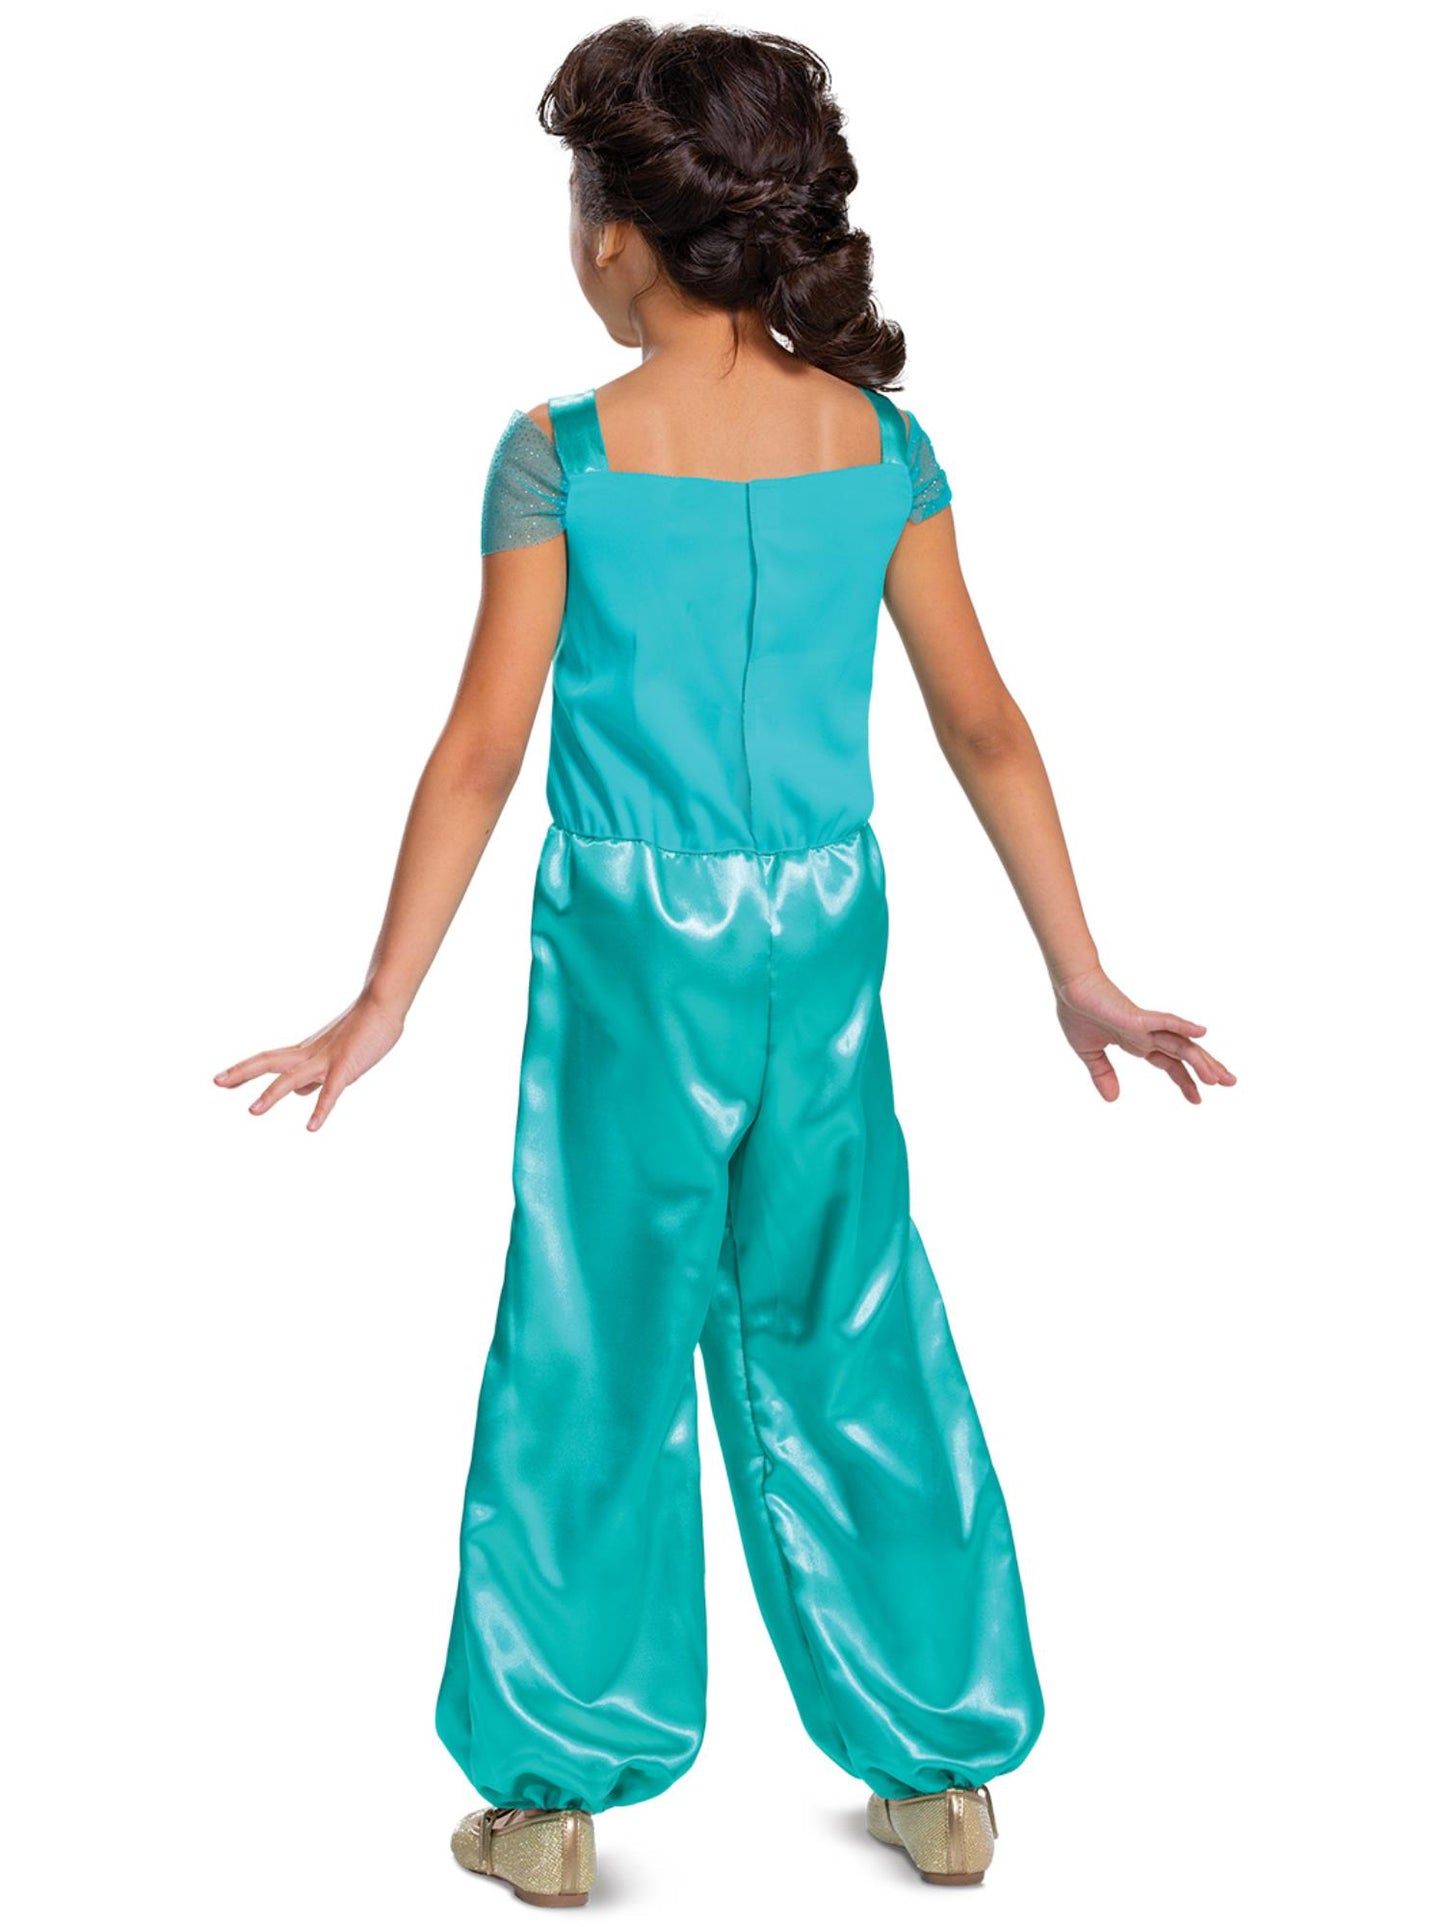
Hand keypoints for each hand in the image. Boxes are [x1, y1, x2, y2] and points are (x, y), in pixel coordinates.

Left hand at [213, 990, 405, 1130]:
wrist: (383, 1003)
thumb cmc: (364, 1027)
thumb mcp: (336, 1055)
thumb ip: (316, 1076)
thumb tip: (299, 1093)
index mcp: (307, 1050)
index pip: (268, 1059)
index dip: (244, 1069)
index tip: (221, 1079)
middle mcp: (310, 1054)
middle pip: (269, 1062)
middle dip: (242, 1072)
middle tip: (216, 1082)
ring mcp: (327, 1060)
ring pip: (291, 1078)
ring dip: (270, 1094)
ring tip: (252, 1111)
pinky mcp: (346, 1067)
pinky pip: (330, 1091)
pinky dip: (320, 1109)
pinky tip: (311, 1128)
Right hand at [1053, 965, 1235, 1103]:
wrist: (1068, 988)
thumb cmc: (1078, 1011)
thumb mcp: (1090, 1053)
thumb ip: (1103, 1074)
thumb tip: (1113, 1099)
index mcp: (1137, 1042)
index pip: (1170, 1064)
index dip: (1184, 1081)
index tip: (1197, 1100)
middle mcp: (1147, 1035)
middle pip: (1184, 1054)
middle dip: (1207, 1070)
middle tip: (1231, 1083)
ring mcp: (1144, 1025)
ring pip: (1180, 1044)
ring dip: (1201, 1060)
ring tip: (1219, 1078)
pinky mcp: (1137, 1016)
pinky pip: (1164, 1021)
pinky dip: (1182, 1026)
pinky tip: (1201, 1031)